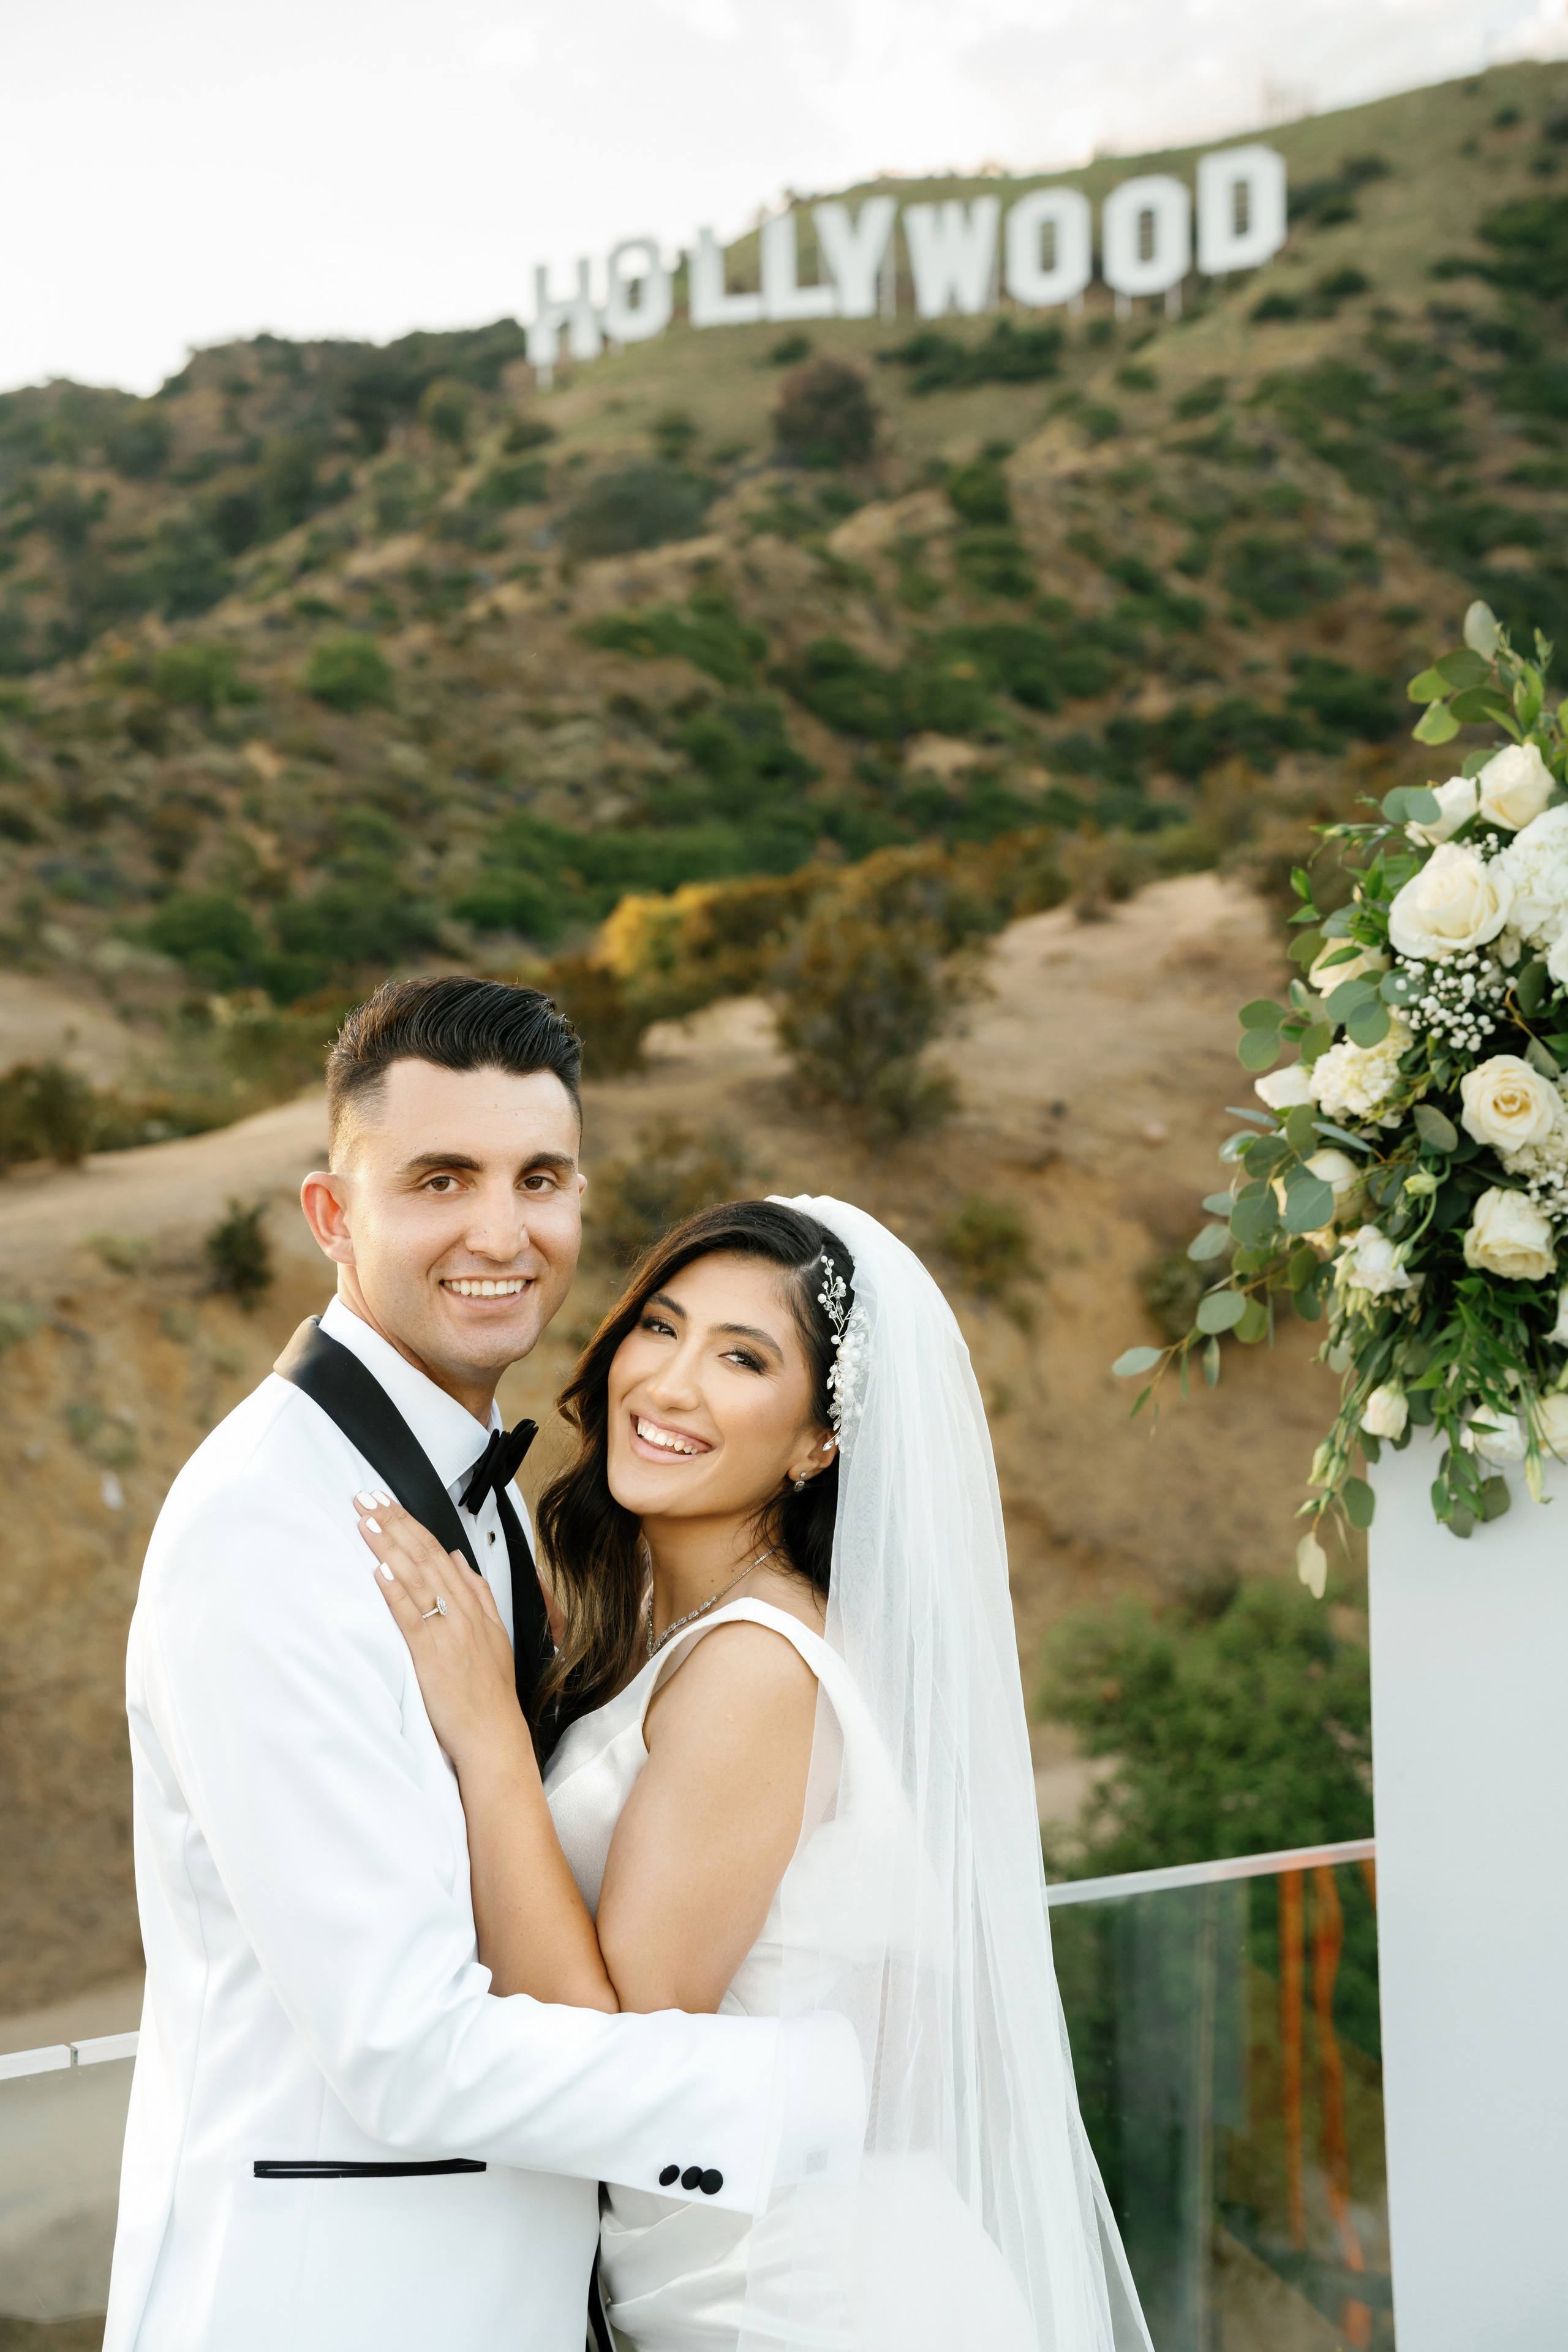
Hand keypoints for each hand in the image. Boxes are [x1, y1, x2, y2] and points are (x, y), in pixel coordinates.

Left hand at [354, 1491, 525, 1772]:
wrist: (494, 1734)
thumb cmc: (490, 1692)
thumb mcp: (495, 1634)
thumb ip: (479, 1593)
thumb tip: (461, 1561)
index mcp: (474, 1605)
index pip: (439, 1551)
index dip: (412, 1524)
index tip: (388, 1503)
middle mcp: (462, 1612)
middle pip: (425, 1556)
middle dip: (394, 1523)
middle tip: (367, 1499)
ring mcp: (449, 1631)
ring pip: (417, 1579)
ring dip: (389, 1547)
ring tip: (366, 1523)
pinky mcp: (433, 1655)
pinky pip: (412, 1617)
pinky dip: (396, 1592)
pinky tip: (380, 1572)